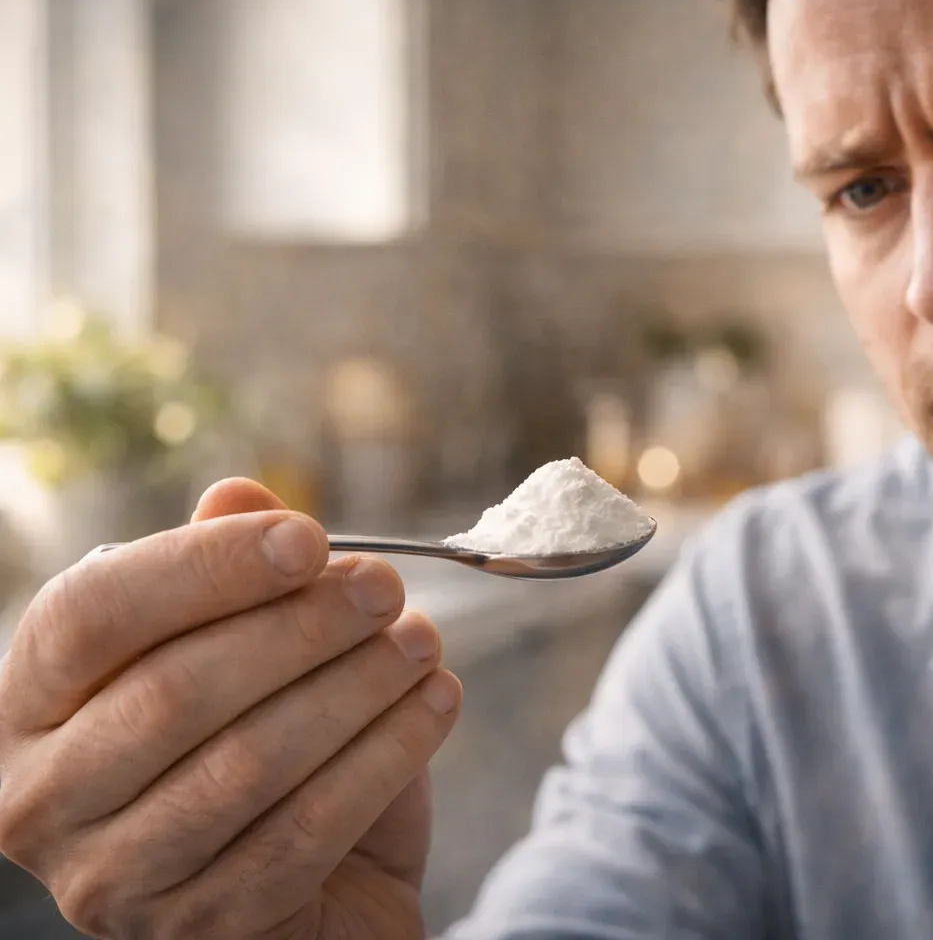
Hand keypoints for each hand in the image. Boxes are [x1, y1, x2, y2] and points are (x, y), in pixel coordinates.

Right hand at [0, 479, 462, 938]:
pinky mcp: (203, 927)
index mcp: (31, 703)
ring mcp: (114, 878)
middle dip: (299, 628)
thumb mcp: (235, 652)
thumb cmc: (254, 743)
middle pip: (174, 692)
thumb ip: (224, 574)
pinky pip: (306, 831)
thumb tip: (241, 493)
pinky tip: (435, 702)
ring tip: (422, 641)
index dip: (204, 567)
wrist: (307, 890)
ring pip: (246, 764)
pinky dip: (383, 758)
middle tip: (386, 587)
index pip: (90, 616)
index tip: (309, 537)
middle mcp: (42, 798)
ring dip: (353, 689)